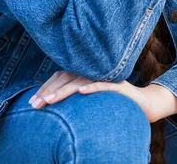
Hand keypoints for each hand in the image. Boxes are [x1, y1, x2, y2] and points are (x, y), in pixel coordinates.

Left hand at [28, 71, 176, 122]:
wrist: (145, 105)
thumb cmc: (115, 103)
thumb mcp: (92, 101)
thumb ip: (77, 96)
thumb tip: (52, 104)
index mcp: (86, 75)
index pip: (61, 77)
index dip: (46, 87)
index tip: (32, 101)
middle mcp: (94, 72)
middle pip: (67, 77)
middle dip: (49, 91)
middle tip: (34, 105)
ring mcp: (106, 77)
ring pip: (81, 80)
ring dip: (64, 90)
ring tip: (50, 101)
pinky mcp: (118, 84)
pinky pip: (103, 83)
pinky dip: (91, 86)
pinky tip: (80, 92)